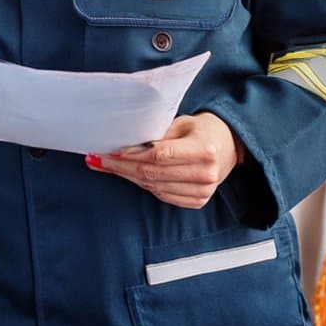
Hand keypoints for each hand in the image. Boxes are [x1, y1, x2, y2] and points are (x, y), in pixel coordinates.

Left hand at [86, 113, 242, 208]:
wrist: (227, 146)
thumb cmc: (200, 130)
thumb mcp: (181, 123)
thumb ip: (157, 134)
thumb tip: (124, 143)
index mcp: (203, 149)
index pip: (159, 155)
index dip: (131, 154)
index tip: (109, 151)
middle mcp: (205, 174)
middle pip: (153, 173)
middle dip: (121, 167)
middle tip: (97, 160)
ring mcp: (203, 191)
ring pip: (154, 186)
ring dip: (128, 176)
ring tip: (106, 166)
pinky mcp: (197, 201)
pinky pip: (162, 195)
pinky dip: (143, 185)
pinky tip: (128, 175)